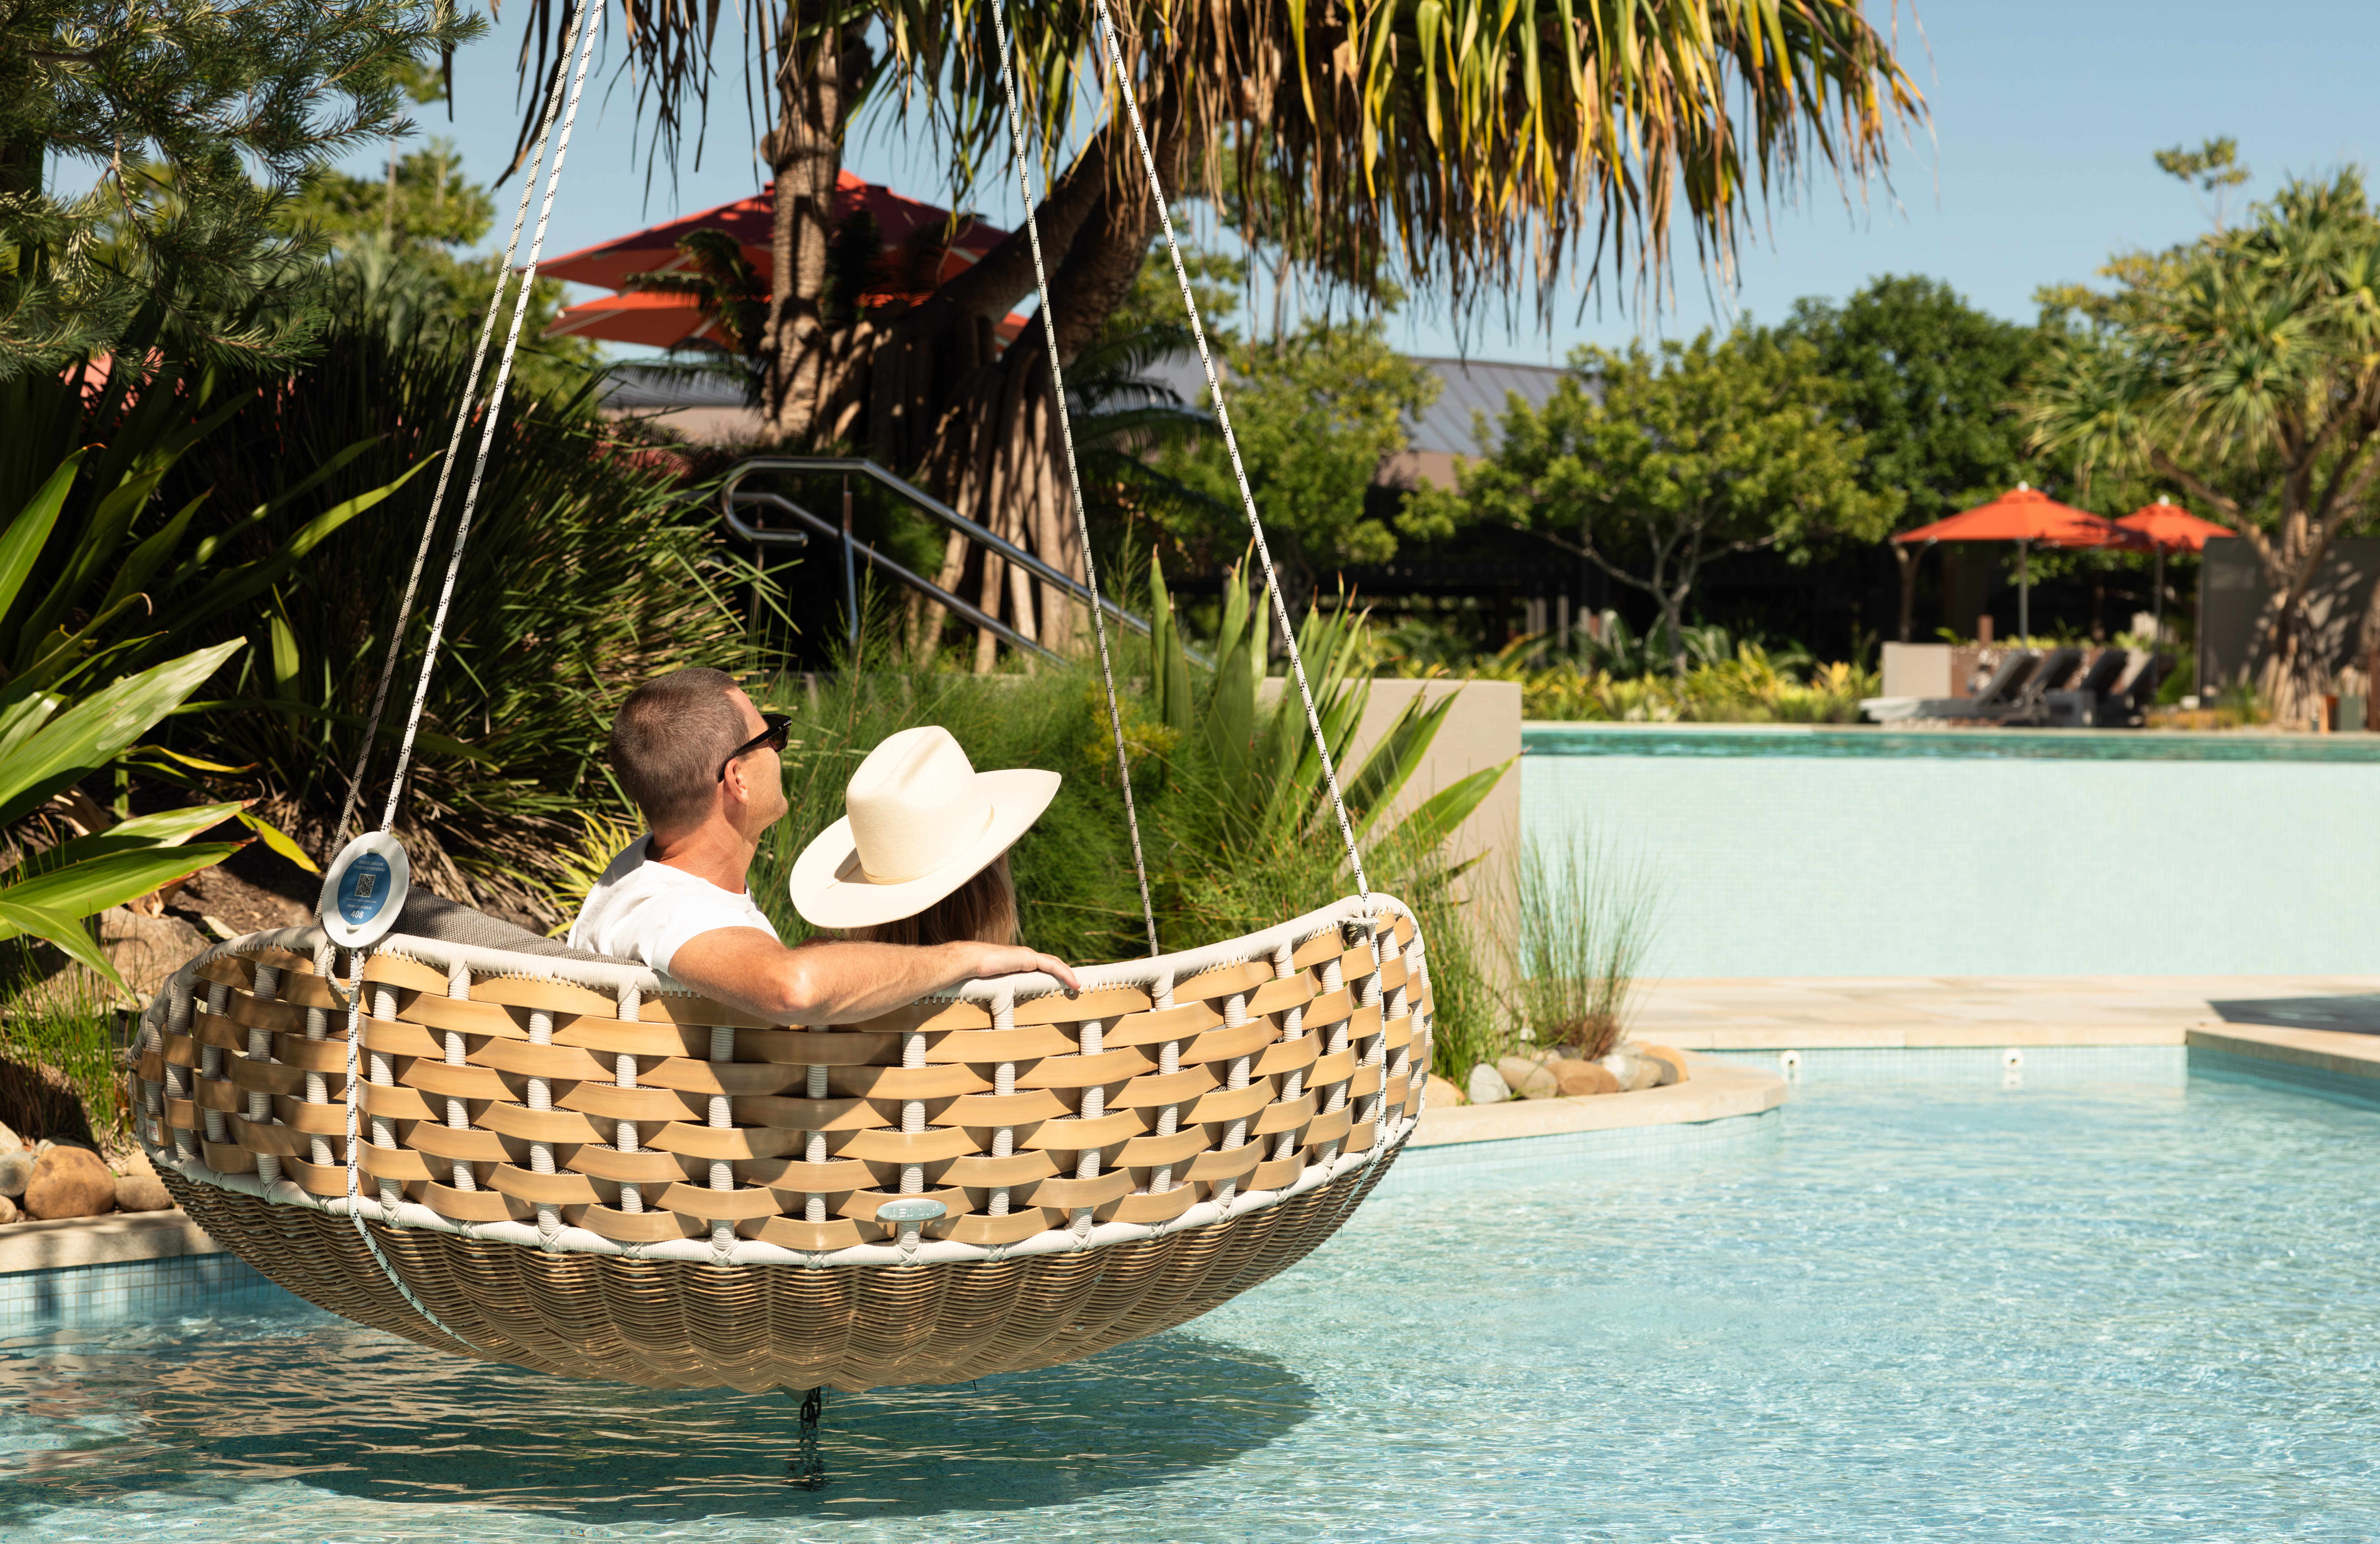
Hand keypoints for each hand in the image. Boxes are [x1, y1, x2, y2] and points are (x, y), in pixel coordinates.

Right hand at [950, 942, 1080, 993]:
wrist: (968, 962)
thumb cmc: (974, 976)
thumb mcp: (992, 986)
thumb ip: (999, 993)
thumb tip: (997, 1016)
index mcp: (1017, 964)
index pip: (1039, 969)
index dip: (1052, 976)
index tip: (1061, 988)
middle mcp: (1024, 958)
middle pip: (1050, 965)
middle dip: (1064, 975)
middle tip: (1075, 988)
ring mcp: (1027, 956)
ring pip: (1054, 964)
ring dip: (1068, 975)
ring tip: (1079, 987)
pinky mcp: (1029, 958)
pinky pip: (1052, 965)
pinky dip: (1065, 973)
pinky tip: (1074, 984)